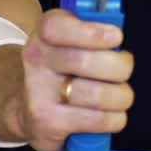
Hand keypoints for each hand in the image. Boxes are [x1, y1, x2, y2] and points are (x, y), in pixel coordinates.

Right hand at [16, 8, 133, 150]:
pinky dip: (115, 119)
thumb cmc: (61, 71)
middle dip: (121, 67)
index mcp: (44, 35)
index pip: (58, 27)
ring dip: (121, 96)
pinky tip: (108, 114)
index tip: (116, 37)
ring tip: (117, 95)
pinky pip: (101, 120)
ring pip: (100, 95)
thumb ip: (93, 31)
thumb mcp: (68, 42)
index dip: (92, 32)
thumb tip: (117, 34)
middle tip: (123, 69)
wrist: (27, 109)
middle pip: (88, 62)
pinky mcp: (49, 123)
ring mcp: (40, 94)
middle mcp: (37, 61)